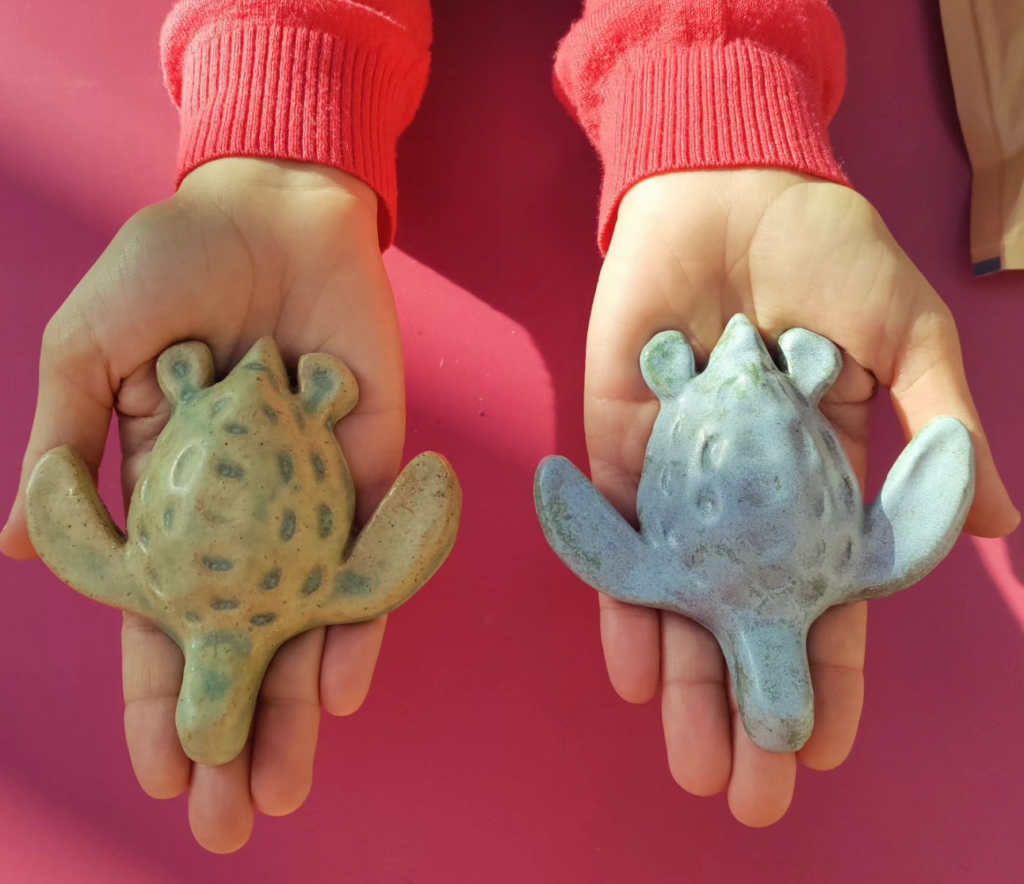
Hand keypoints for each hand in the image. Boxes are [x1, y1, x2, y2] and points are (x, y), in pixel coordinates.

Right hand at [1, 158, 404, 851]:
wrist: (269, 210)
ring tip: (284, 783)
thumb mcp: (86, 356)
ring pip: (306, 617)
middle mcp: (243, 512)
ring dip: (298, 701)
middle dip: (234, 725)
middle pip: (239, 638)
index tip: (163, 773)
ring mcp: (309, 496)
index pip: (162, 617)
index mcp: (169, 497)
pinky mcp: (370, 466)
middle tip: (231, 819)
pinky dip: (359, 613)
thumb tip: (13, 553)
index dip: (156, 695)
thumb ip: (61, 452)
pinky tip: (344, 681)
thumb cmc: (166, 272)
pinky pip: (370, 554)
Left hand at [585, 169, 1017, 825]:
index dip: (826, 669)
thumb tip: (1005, 532)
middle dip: (749, 701)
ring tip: (696, 759)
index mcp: (821, 482)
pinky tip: (633, 666)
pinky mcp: (618, 449)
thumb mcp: (905, 336)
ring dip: (685, 678)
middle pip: (747, 617)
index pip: (826, 596)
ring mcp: (680, 480)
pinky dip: (620, 597)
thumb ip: (941, 430)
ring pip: (680, 597)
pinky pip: (616, 538)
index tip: (819, 746)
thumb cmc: (825, 252)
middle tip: (749, 793)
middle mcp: (746, 498)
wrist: (725, 187)